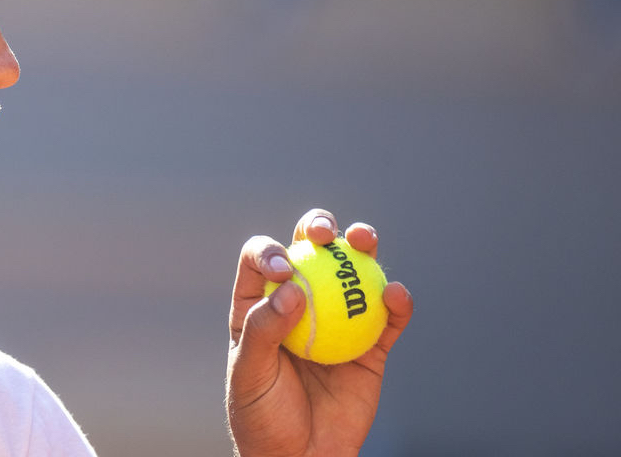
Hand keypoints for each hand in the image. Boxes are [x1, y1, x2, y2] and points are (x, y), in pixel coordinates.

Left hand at [226, 209, 413, 456]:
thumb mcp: (249, 375)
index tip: (282, 267)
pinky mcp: (370, 346)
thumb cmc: (262, 418)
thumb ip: (264, 331)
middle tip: (324, 232)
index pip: (260, 261)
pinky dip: (395, 301)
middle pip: (309, 251)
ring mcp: (337, 320)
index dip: (269, 250)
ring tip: (364, 239)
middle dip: (317, 228)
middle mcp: (299, 303)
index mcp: (259, 304)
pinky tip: (395, 294)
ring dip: (361, 246)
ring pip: (352, 273)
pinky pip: (388, 318)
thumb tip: (292, 288)